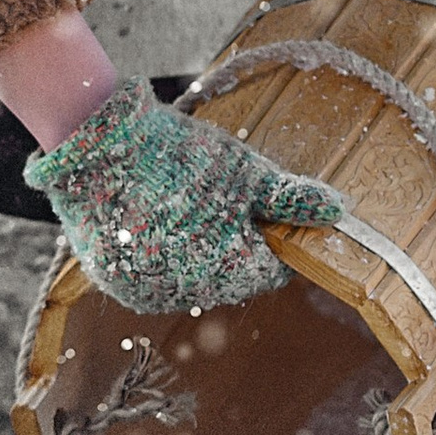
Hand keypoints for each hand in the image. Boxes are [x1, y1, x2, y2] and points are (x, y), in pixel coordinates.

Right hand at [24, 85, 341, 315]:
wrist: (95, 139)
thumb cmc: (178, 155)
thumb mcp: (244, 172)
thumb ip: (289, 198)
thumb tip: (340, 210)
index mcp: (220, 275)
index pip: (268, 271)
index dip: (272, 237)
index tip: (259, 207)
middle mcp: (180, 295)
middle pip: (228, 277)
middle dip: (234, 244)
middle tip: (220, 199)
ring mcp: (140, 291)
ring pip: (189, 276)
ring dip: (195, 249)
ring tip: (184, 202)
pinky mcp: (109, 279)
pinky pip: (150, 272)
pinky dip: (159, 249)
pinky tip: (156, 213)